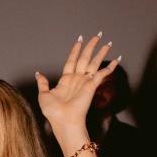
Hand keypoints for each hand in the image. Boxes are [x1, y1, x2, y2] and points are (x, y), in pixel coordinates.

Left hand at [35, 34, 119, 149]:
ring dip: (101, 52)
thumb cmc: (53, 112)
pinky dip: (110, 67)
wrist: (63, 121)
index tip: (80, 39)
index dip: (75, 49)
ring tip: (108, 43)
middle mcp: (77, 79)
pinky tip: (117, 59)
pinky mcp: (92, 86)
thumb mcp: (43, 95)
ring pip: (94, 63)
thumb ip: (43, 83)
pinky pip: (102, 73)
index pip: (72, 60)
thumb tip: (38, 73)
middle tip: (97, 35)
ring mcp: (85, 82)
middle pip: (85, 58)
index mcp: (65, 80)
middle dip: (91, 46)